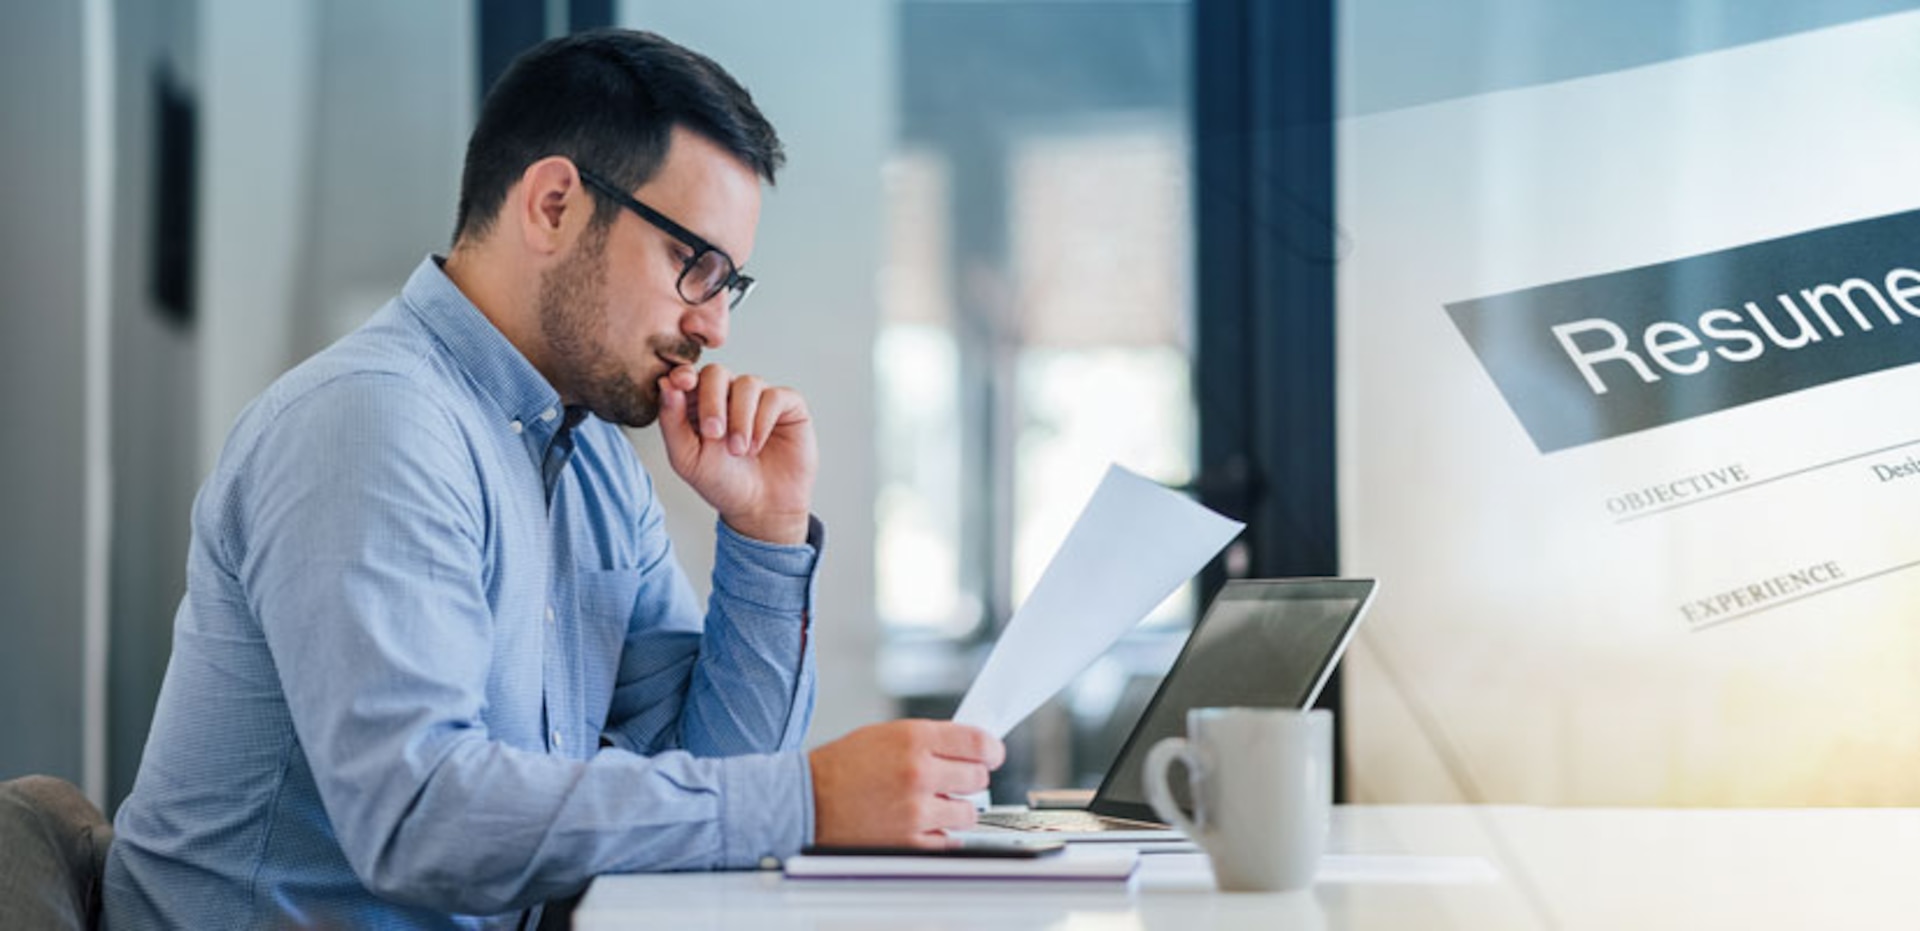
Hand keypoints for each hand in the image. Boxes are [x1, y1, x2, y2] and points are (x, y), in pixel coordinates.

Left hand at [657, 363, 816, 543]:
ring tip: (739, 450)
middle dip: (712, 401)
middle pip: (717, 373)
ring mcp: (759, 398)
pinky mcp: (787, 406)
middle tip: (713, 434)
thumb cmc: (722, 483)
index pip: (689, 375)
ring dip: (740, 418)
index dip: (684, 374)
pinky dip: (763, 420)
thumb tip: (665, 383)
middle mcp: (729, 395)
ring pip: (747, 384)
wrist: (761, 508)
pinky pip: (775, 396)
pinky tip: (756, 445)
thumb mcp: (687, 458)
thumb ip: (671, 421)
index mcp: (699, 404)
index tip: (683, 384)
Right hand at [808, 720, 1005, 848]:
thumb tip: (970, 749)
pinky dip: (940, 834)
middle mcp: (919, 773)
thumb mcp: (885, 735)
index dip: (992, 750)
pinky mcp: (910, 841)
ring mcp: (916, 810)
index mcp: (914, 739)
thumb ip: (929, 740)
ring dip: (956, 809)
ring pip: (968, 812)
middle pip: (978, 777)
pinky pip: (949, 841)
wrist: (806, 801)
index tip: (992, 756)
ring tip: (933, 804)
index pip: (978, 743)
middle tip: (955, 780)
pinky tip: (922, 824)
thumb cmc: (841, 768)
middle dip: (970, 779)